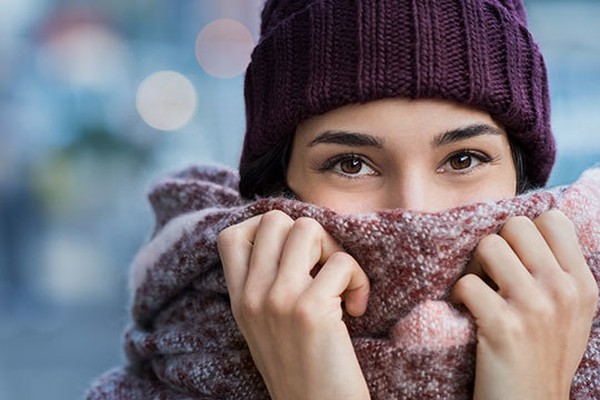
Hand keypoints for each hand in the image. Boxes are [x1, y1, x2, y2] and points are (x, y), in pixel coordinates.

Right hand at [217, 210, 370, 399]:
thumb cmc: (301, 370)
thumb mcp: (265, 327)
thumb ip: (265, 286)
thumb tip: (294, 238)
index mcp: (239, 299)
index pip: (231, 236)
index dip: (265, 230)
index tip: (293, 254)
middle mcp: (252, 295)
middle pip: (275, 220)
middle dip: (308, 235)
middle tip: (323, 267)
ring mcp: (278, 300)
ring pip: (308, 228)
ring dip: (335, 250)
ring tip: (341, 284)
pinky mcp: (310, 310)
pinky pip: (342, 262)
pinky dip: (359, 280)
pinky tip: (357, 308)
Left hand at [453, 210, 597, 399]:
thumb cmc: (543, 356)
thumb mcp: (570, 313)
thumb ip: (558, 273)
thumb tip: (528, 229)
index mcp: (582, 284)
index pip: (553, 220)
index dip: (526, 232)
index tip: (516, 257)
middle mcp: (562, 290)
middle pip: (516, 226)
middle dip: (497, 245)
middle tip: (491, 274)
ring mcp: (534, 307)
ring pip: (488, 246)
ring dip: (474, 267)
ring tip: (478, 292)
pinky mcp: (502, 325)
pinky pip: (467, 282)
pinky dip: (458, 295)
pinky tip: (465, 312)